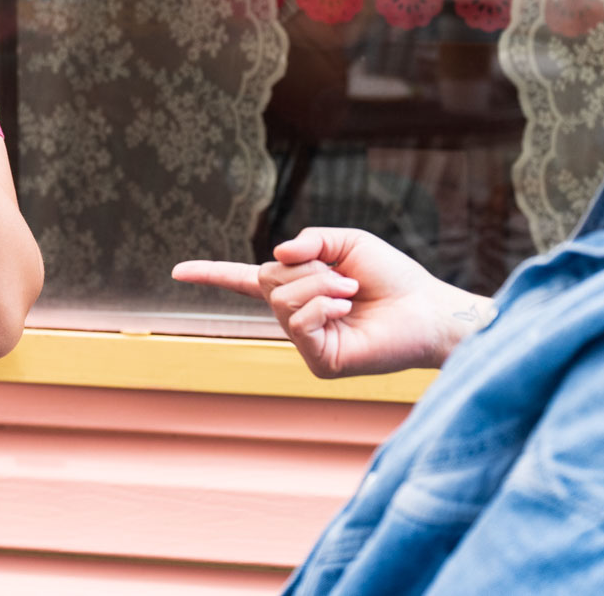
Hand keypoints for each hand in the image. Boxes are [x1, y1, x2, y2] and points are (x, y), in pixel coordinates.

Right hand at [172, 227, 490, 378]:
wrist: (426, 310)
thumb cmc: (392, 278)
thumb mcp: (347, 242)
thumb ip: (310, 240)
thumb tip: (274, 256)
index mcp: (297, 287)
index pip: (244, 280)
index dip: (210, 274)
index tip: (177, 271)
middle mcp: (295, 316)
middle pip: (268, 279)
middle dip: (307, 268)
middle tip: (346, 279)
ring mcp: (305, 341)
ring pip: (282, 299)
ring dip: (319, 285)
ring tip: (350, 294)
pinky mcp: (319, 362)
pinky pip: (299, 322)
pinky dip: (322, 306)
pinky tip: (346, 310)